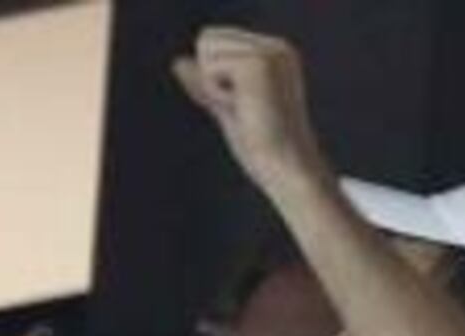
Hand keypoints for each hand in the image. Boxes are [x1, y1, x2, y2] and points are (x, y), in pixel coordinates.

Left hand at [172, 27, 331, 197]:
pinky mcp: (258, 62)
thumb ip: (205, 83)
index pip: (215, 40)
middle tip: (244, 109)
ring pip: (207, 48)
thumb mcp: (227, 108)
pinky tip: (246, 109)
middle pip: (207, 38)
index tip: (244, 107)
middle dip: (211, 78)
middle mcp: (276, 47)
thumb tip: (178, 61)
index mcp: (275, 55)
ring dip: (215, 86)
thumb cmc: (262, 149)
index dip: (213, 77)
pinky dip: (218, 94)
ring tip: (246, 109)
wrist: (286, 168)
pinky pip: (210, 69)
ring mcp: (270, 51)